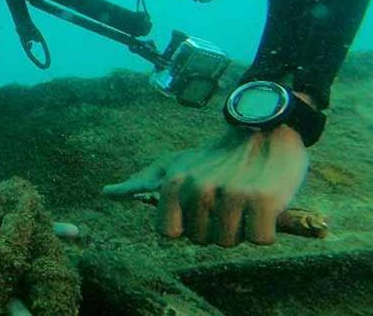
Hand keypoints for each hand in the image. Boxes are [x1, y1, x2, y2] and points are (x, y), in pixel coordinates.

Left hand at [103, 125, 308, 246]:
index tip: (197, 206)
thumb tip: (107, 193)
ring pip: (229, 242)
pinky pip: (260, 239)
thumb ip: (144, 182)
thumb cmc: (215, 155)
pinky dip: (265, 228)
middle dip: (213, 225)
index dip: (185, 225)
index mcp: (174, 182)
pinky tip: (264, 204)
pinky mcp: (263, 200)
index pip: (168, 232)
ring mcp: (231, 195)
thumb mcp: (174, 162)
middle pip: (201, 239)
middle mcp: (199, 188)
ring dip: (239, 227)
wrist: (263, 129)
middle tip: (224, 197)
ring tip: (243, 198)